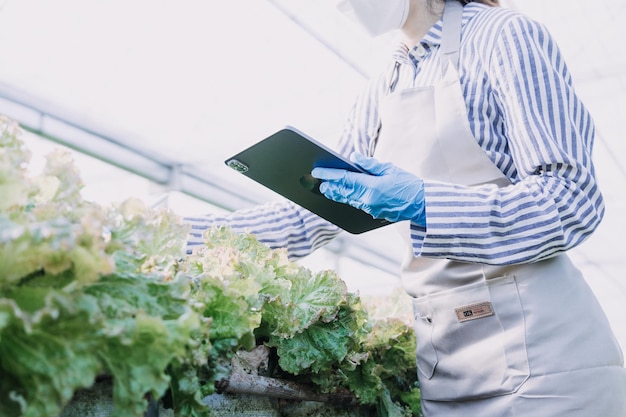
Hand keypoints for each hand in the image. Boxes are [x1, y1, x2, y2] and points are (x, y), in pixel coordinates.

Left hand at [311, 152, 425, 224]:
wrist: (421, 204)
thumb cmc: (408, 185)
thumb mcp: (390, 169)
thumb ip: (369, 164)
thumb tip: (354, 158)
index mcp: (371, 187)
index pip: (345, 180)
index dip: (329, 175)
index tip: (318, 171)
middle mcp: (368, 200)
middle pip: (342, 192)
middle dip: (329, 186)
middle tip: (317, 180)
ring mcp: (369, 208)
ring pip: (347, 200)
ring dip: (335, 193)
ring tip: (325, 188)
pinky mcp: (372, 213)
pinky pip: (355, 205)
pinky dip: (346, 198)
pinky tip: (342, 195)